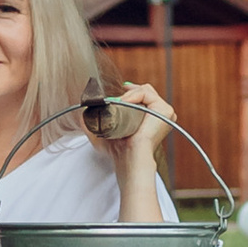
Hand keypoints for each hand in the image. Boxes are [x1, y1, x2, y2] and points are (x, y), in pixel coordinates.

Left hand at [106, 77, 180, 221]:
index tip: (116, 95)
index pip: (142, 95)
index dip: (129, 92)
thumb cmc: (119, 150)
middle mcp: (161, 114)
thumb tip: (81, 114)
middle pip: (145, 90)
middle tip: (114, 100)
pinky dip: (133, 95)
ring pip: (145, 89)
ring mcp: (165, 112)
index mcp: (152, 118)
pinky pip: (147, 93)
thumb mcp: (105, 132)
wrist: (130, 157)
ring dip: (128, 94)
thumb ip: (94, 124)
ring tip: (118, 104)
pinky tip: (124, 103)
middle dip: (128, 91)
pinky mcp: (165, 110)